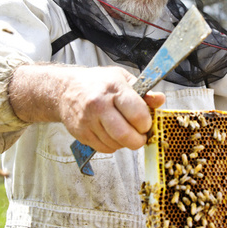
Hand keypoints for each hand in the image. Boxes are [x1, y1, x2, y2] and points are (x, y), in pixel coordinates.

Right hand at [9, 64, 164, 152]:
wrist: (65, 89)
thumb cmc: (98, 83)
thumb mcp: (122, 79)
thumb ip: (144, 91)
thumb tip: (161, 100)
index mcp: (113, 88)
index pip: (137, 114)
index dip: (147, 123)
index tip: (147, 123)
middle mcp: (99, 105)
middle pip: (125, 135)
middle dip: (139, 140)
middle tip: (141, 136)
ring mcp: (88, 121)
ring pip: (115, 144)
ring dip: (125, 143)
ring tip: (125, 131)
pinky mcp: (81, 133)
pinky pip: (104, 148)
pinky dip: (113, 145)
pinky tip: (112, 134)